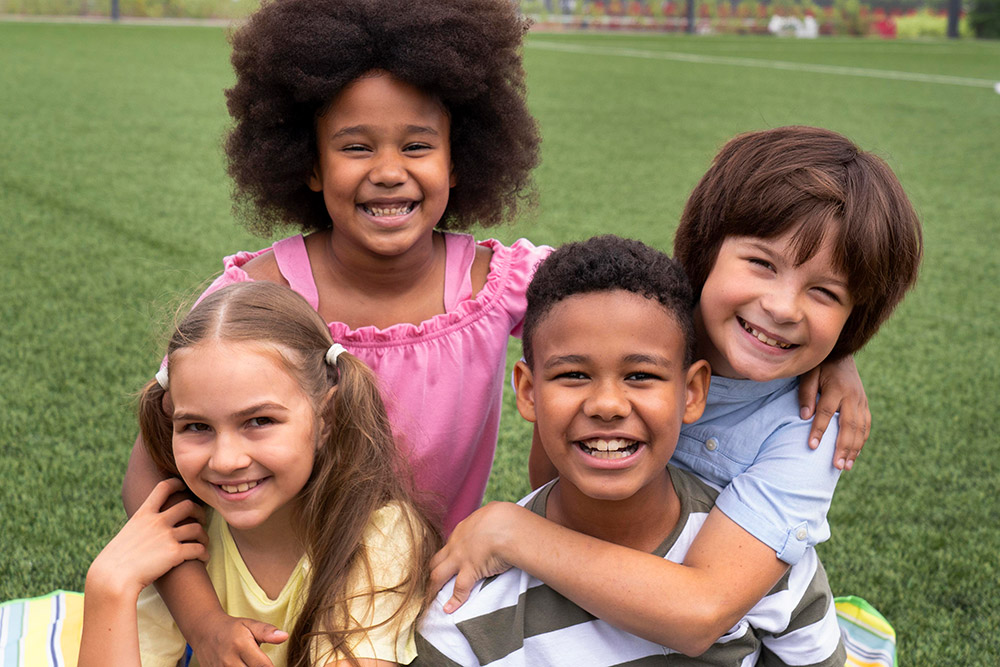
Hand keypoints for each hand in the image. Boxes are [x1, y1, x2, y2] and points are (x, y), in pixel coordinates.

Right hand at [89, 478, 207, 599]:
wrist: (112, 578)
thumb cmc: (115, 562)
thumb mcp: (126, 535)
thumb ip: (139, 528)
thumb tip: (143, 531)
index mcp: (143, 514)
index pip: (163, 488)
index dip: (177, 484)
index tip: (184, 487)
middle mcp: (157, 522)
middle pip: (188, 505)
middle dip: (199, 511)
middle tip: (201, 520)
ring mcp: (167, 536)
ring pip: (197, 528)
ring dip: (204, 536)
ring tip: (204, 543)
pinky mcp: (175, 553)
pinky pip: (199, 549)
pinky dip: (205, 553)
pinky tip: (204, 558)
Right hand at [186, 612, 287, 666]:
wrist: (205, 632)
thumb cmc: (232, 629)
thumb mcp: (250, 624)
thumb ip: (267, 632)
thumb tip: (284, 636)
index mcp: (241, 646)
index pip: (263, 666)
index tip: (271, 664)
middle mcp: (229, 661)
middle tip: (261, 663)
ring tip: (250, 663)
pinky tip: (243, 665)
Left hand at [428, 502, 522, 612]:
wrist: (508, 526)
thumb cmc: (505, 517)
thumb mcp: (493, 512)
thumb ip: (488, 518)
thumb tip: (494, 515)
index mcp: (462, 529)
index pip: (450, 545)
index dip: (448, 556)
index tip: (448, 564)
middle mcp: (456, 544)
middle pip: (436, 560)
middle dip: (431, 571)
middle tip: (430, 582)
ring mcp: (461, 558)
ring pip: (439, 575)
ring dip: (434, 587)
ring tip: (430, 598)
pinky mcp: (470, 570)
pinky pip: (459, 589)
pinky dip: (454, 601)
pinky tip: (449, 609)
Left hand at [798, 355, 870, 470]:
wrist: (842, 353)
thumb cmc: (820, 365)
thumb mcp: (809, 373)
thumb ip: (806, 393)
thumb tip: (805, 416)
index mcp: (837, 387)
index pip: (826, 412)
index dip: (819, 430)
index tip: (812, 446)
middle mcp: (853, 396)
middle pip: (848, 425)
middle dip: (843, 447)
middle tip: (836, 466)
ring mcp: (861, 401)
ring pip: (860, 429)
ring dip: (854, 449)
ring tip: (845, 467)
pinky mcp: (865, 404)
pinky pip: (866, 426)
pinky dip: (861, 441)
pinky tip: (855, 455)